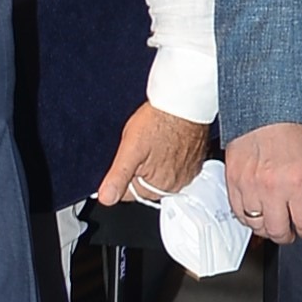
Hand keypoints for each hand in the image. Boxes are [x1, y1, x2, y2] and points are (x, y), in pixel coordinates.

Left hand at [94, 102, 212, 208]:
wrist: (184, 103)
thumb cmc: (160, 121)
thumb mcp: (130, 149)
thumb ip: (118, 177)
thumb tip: (106, 198)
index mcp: (158, 186)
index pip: (128, 193)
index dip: (121, 175)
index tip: (125, 158)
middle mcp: (176, 184)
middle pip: (144, 185)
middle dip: (137, 169)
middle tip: (140, 147)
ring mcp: (188, 173)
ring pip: (159, 175)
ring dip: (153, 162)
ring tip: (153, 141)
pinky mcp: (195, 161)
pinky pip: (175, 165)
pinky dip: (168, 156)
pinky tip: (165, 141)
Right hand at [224, 121, 301, 244]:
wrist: (264, 112)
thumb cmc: (291, 131)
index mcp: (296, 183)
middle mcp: (272, 188)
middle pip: (277, 230)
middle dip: (286, 236)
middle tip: (289, 233)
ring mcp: (249, 186)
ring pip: (255, 224)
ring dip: (266, 228)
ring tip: (272, 223)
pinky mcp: (233, 181)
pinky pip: (237, 211)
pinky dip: (246, 217)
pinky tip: (255, 213)